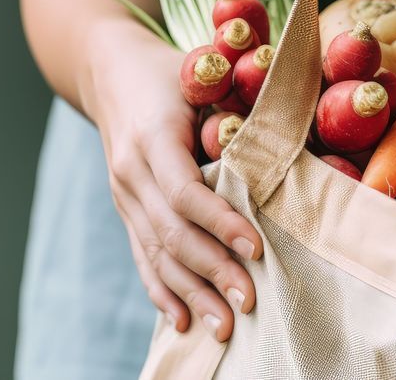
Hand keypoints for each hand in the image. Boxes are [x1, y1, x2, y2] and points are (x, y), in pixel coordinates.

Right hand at [80, 19, 262, 341]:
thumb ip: (234, 113)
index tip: (255, 247)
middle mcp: (130, 172)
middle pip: (171, 233)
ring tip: (224, 328)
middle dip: (212, 271)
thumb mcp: (199, 78)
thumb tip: (285, 148)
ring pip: (156, 253)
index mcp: (153, 137)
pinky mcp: (125, 209)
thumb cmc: (169, 71)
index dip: (221, 223)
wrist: (109, 68)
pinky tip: (182, 320)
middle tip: (250, 301)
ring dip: (191, 293)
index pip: (185, 192)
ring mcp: (123, 195)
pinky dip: (162, 290)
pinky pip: (141, 256)